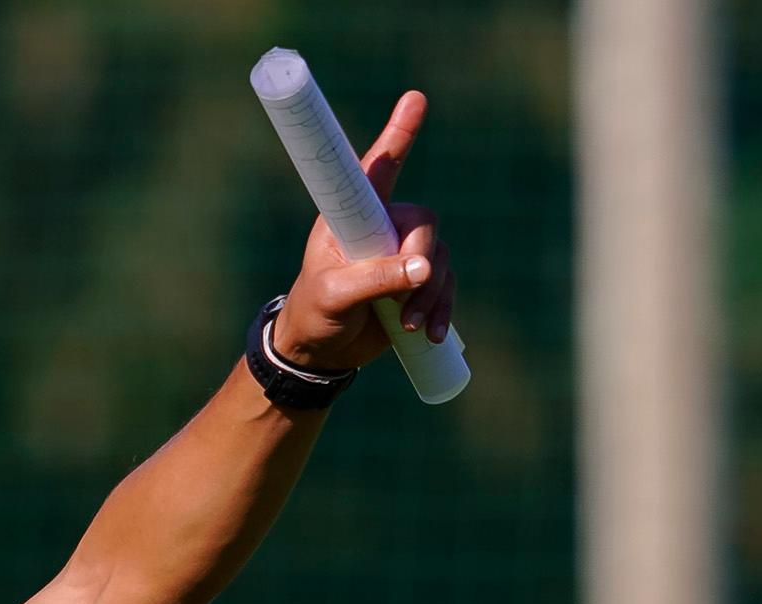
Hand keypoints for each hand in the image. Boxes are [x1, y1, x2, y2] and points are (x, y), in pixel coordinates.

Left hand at [270, 89, 454, 376]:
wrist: (320, 349)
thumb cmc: (315, 311)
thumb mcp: (336, 295)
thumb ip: (376, 279)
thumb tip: (424, 270)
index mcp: (353, 214)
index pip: (378, 168)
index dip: (397, 133)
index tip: (415, 97)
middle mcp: (383, 224)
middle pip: (425, 223)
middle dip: (420, 261)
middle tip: (400, 299)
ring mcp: (404, 251)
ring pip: (440, 257)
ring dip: (430, 294)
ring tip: (405, 324)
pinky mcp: (419, 279)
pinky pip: (446, 284)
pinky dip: (441, 308)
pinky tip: (428, 332)